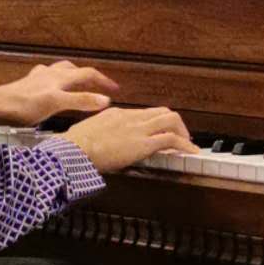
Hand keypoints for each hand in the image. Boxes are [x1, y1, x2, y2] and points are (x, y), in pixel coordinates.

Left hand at [0, 60, 118, 127]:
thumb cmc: (24, 105)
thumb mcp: (56, 103)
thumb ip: (81, 100)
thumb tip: (106, 99)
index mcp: (61, 77)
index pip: (88, 73)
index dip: (104, 81)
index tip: (116, 90)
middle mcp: (51, 74)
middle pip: (76, 70)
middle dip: (90, 77)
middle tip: (101, 87)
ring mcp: (38, 79)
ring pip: (61, 72)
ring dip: (74, 77)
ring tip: (80, 84)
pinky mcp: (28, 85)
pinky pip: (48, 79)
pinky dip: (56, 82)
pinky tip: (51, 88)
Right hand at [65, 105, 193, 173]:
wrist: (73, 150)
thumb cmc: (74, 146)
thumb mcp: (87, 133)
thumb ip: (99, 133)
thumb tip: (99, 141)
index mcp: (116, 114)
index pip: (144, 113)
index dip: (157, 122)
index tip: (160, 132)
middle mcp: (130, 117)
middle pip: (162, 112)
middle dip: (175, 124)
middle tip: (180, 137)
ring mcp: (137, 128)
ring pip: (171, 120)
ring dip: (183, 133)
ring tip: (188, 145)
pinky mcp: (142, 143)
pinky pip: (171, 139)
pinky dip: (185, 145)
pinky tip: (190, 153)